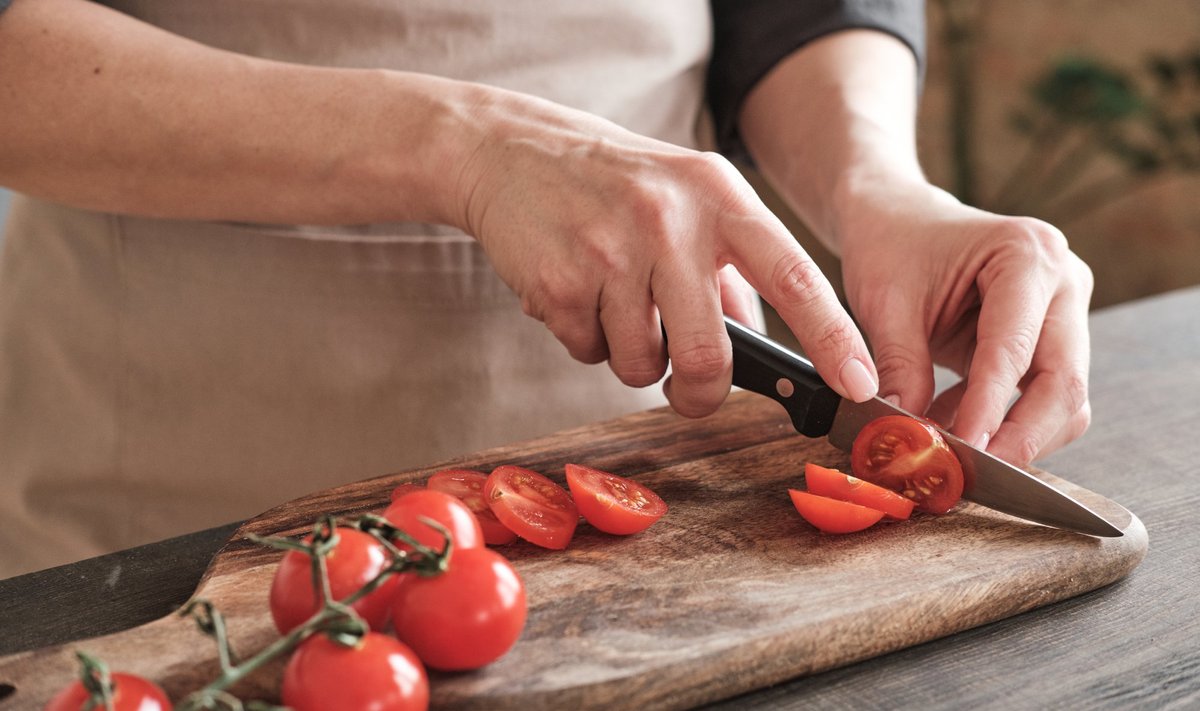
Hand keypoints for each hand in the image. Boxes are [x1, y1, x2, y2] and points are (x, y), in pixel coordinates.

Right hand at [452, 88, 878, 416]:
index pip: (795, 277)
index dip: (835, 339)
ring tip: (613, 302)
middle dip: (701, 392)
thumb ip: (732, 269)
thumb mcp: (688, 199)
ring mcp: (611, 250)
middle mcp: (670, 219)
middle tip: (689, 390)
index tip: (860, 385)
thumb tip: (762, 348)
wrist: (513, 151)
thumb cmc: (615, 184)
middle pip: (709, 353)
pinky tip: (577, 292)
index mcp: (719, 196)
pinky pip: (589, 352)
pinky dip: (586, 339)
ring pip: (642, 364)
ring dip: (632, 356)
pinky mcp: (559, 281)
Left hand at [836, 179, 1093, 465]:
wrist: (898, 219)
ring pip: (1063, 400)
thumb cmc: (892, 247)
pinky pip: (1039, 397)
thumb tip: (907, 436)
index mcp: (1027, 255)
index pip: (1015, 350)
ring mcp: (1064, 311)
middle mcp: (1062, 281)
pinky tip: (947, 420)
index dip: (989, 409)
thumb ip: (898, 366)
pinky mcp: (1050, 339)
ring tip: (946, 442)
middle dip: (1020, 438)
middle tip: (971, 474)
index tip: (962, 452)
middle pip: (1064, 383)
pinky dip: (999, 421)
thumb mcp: (883, 302)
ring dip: (1012, 436)